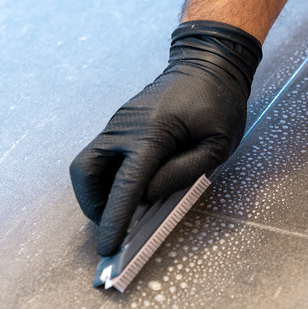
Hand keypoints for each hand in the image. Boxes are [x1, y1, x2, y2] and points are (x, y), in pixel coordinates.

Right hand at [70, 21, 261, 255]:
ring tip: (121, 209)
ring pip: (87, 164)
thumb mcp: (218, 144)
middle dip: (94, 206)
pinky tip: (129, 187)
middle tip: (113, 226)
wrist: (208, 62)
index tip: (108, 246)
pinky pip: (101, 154)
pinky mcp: (120, 122)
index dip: (115, 217)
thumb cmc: (220, 103)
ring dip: (96, 192)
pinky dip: (106, 177)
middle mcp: (125, 127)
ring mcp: (118, 123)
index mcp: (153, 132)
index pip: (126, 184)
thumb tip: (149, 195)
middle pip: (86, 173)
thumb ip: (185, 172)